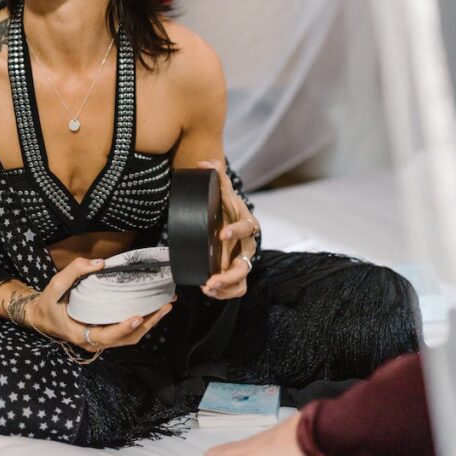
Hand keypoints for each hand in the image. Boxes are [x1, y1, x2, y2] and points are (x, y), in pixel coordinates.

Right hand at [24, 256, 175, 352]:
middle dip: (147, 324)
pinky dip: (141, 323)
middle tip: (164, 306)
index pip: (106, 335)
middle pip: (125, 339)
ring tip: (165, 306)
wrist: (40, 317)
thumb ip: (76, 271)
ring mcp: (99, 340)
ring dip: (149, 324)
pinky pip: (126, 334)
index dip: (123, 328)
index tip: (138, 316)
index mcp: (80, 334)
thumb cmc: (48, 302)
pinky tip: (152, 309)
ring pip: (129, 338)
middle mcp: (93, 342)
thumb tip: (100, 263)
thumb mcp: (56, 284)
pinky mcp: (104, 334)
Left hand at [198, 159, 259, 300]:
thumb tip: (207, 162)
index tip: (221, 234)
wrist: (228, 222)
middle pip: (245, 263)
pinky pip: (236, 289)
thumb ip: (218, 178)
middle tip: (212, 279)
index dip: (235, 231)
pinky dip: (224, 294)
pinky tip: (208, 291)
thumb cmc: (227, 208)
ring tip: (207, 288)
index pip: (246, 228)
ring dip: (226, 288)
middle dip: (230, 274)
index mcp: (247, 224)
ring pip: (241, 280)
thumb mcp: (223, 194)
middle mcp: (248, 246)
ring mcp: (242, 261)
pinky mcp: (236, 274)